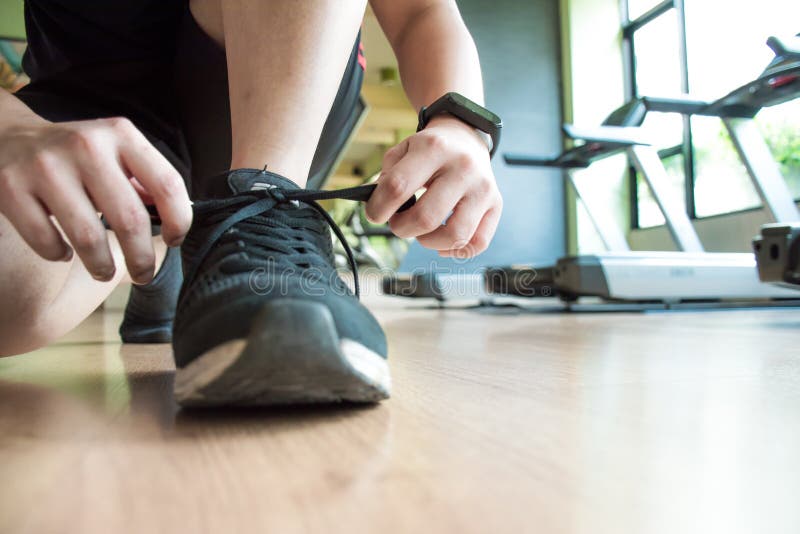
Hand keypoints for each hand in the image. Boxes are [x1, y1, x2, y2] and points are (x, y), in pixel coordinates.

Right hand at [0, 117, 191, 282]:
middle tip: (144, 274)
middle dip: (142, 258)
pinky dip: (59, 255)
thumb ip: (145, 181)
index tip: (174, 240)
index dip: (179, 221)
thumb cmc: (77, 154)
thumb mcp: (115, 150)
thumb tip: (175, 221)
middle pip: (130, 220)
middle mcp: (86, 146)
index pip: (167, 184)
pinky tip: (65, 253)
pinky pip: (47, 241)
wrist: (7, 135)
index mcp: (120, 134)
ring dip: (103, 266)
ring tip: (105, 271)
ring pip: (88, 237)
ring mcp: (46, 166)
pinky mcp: (11, 187)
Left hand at [365, 115, 501, 257]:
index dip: (378, 208)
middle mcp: (463, 167)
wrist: (466, 138)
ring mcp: (482, 188)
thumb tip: (376, 209)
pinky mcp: (496, 204)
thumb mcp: (403, 149)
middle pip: (425, 218)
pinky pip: (477, 243)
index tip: (374, 214)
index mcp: (434, 148)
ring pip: (454, 236)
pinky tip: (441, 241)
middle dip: (401, 229)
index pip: (398, 187)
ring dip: (427, 242)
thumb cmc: (430, 150)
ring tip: (420, 231)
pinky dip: (455, 250)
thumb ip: (386, 177)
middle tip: (397, 222)